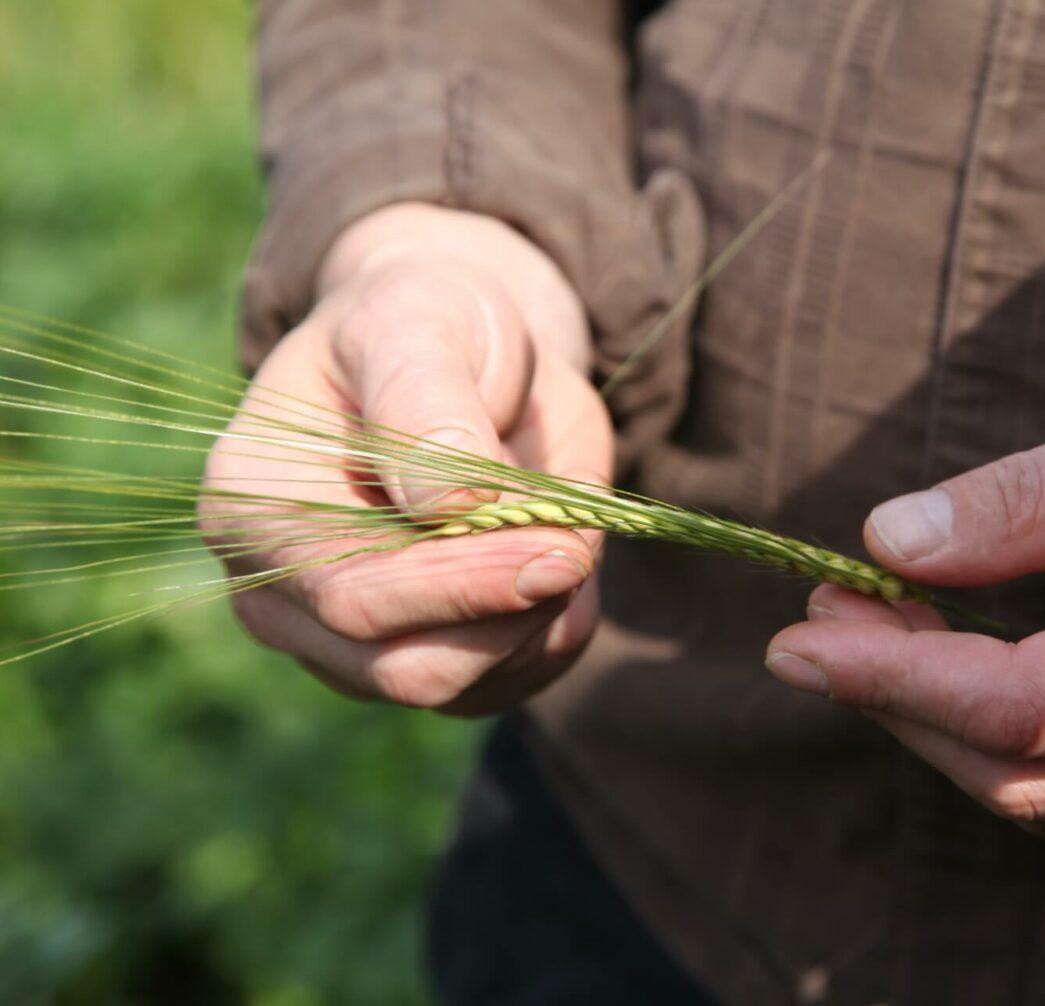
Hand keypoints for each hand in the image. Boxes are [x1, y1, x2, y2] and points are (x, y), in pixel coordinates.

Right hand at [203, 203, 612, 714]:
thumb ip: (424, 399)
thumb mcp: (417, 322)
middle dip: (510, 614)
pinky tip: (566, 561)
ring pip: (461, 689)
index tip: (562, 550)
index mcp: (254, 504)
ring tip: (566, 527)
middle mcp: (281, 593)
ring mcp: (345, 642)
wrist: (460, 356)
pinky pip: (502, 686)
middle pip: (405, 669)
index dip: (462, 585)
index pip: (351, 594)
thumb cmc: (422, 325)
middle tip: (581, 543)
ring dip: (541, 622)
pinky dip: (555, 637)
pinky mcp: (419, 660)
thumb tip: (452, 503)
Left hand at [767, 353, 1044, 843]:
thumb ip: (1029, 501)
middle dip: (899, 703)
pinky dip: (1001, 731)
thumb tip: (891, 542)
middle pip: (1019, 773)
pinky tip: (956, 666)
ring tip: (868, 632)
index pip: (1020, 710)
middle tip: (818, 621)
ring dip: (941, 721)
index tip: (794, 640)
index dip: (892, 679)